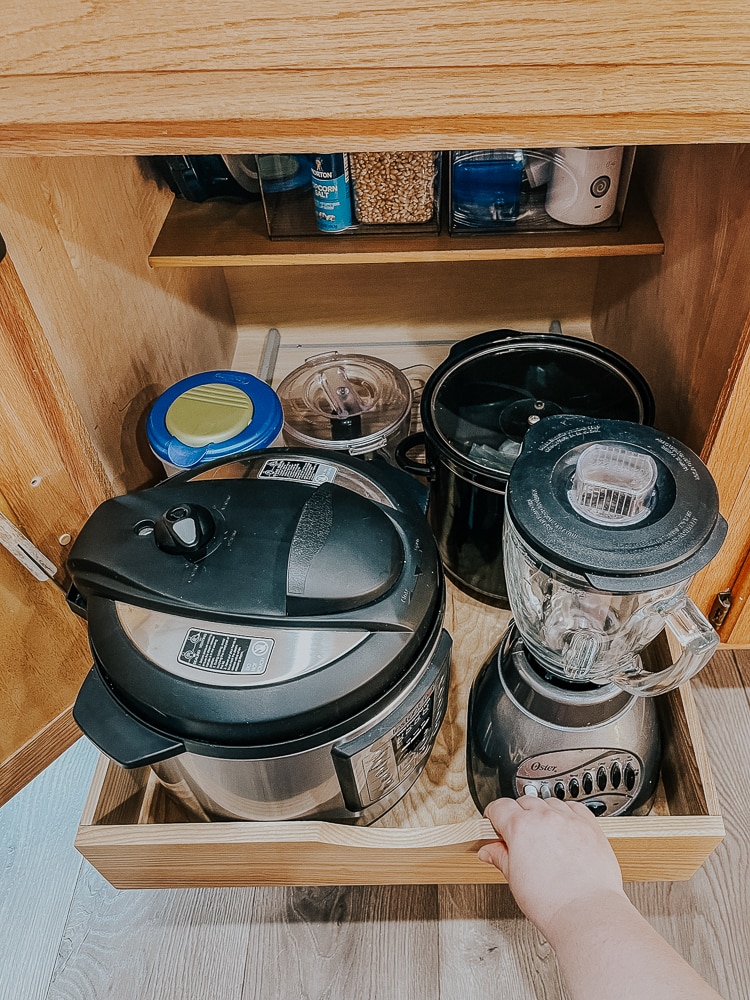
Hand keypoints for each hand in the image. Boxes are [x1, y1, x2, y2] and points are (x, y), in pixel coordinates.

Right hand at [478, 795, 625, 941]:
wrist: (586, 913)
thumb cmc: (552, 903)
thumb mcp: (515, 880)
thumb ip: (501, 857)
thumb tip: (490, 851)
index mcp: (521, 828)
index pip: (500, 807)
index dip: (494, 816)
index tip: (495, 823)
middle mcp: (544, 817)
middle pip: (524, 802)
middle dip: (518, 814)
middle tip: (520, 836)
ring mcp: (568, 820)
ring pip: (549, 802)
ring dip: (543, 813)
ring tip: (544, 835)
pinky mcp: (589, 826)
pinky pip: (575, 807)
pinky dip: (567, 813)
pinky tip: (565, 828)